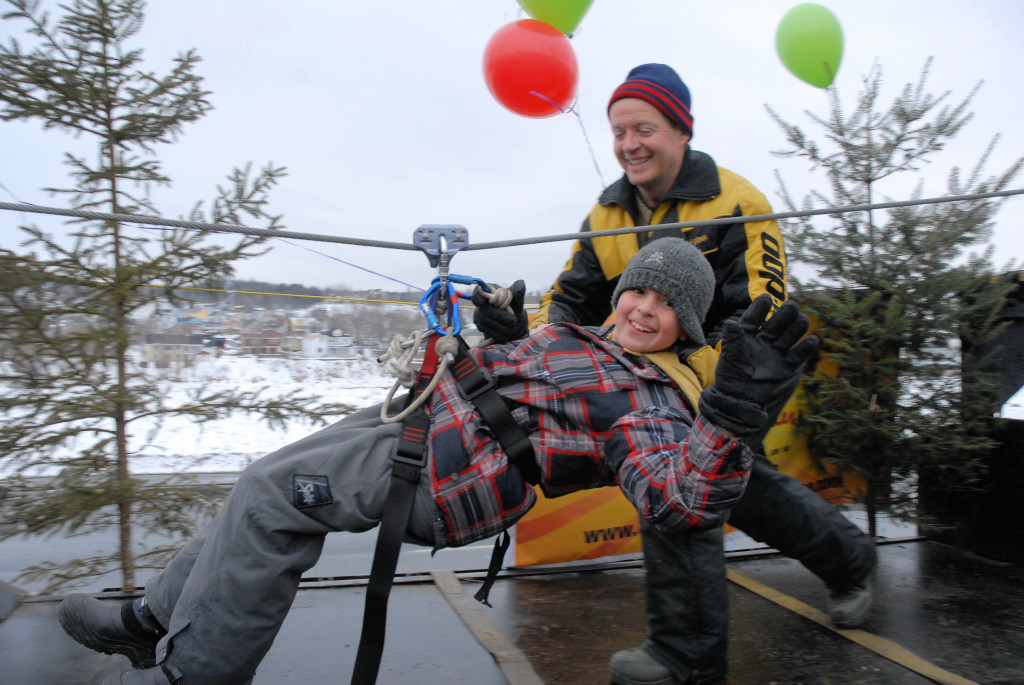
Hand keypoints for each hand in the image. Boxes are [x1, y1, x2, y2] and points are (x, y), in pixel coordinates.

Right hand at [472, 280, 528, 342]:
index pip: (477, 292)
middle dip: (501, 316)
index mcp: (489, 292)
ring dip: (503, 326)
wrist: (514, 323)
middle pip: (486, 310)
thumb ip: (518, 292)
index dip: (477, 296)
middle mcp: (481, 303)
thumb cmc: (514, 308)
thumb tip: (521, 283)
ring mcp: (479, 315)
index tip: (482, 301)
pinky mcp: (480, 327)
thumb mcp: (517, 300)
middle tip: (513, 321)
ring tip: (513, 326)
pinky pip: (489, 331)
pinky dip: (500, 333)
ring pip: (488, 322)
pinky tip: (507, 332)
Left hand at [699, 295, 818, 436]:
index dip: (760, 308)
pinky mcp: (786, 364)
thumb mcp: (731, 356)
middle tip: (792, 306)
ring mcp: (776, 351)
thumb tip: (730, 323)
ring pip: (789, 335)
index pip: (754, 317)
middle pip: (776, 324)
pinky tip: (812, 340)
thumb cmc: (731, 375)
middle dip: (784, 315)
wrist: (739, 398)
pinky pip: (798, 354)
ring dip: (797, 327)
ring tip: (803, 320)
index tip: (765, 299)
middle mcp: (763, 339)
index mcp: (747, 334)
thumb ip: (733, 339)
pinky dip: (806, 348)